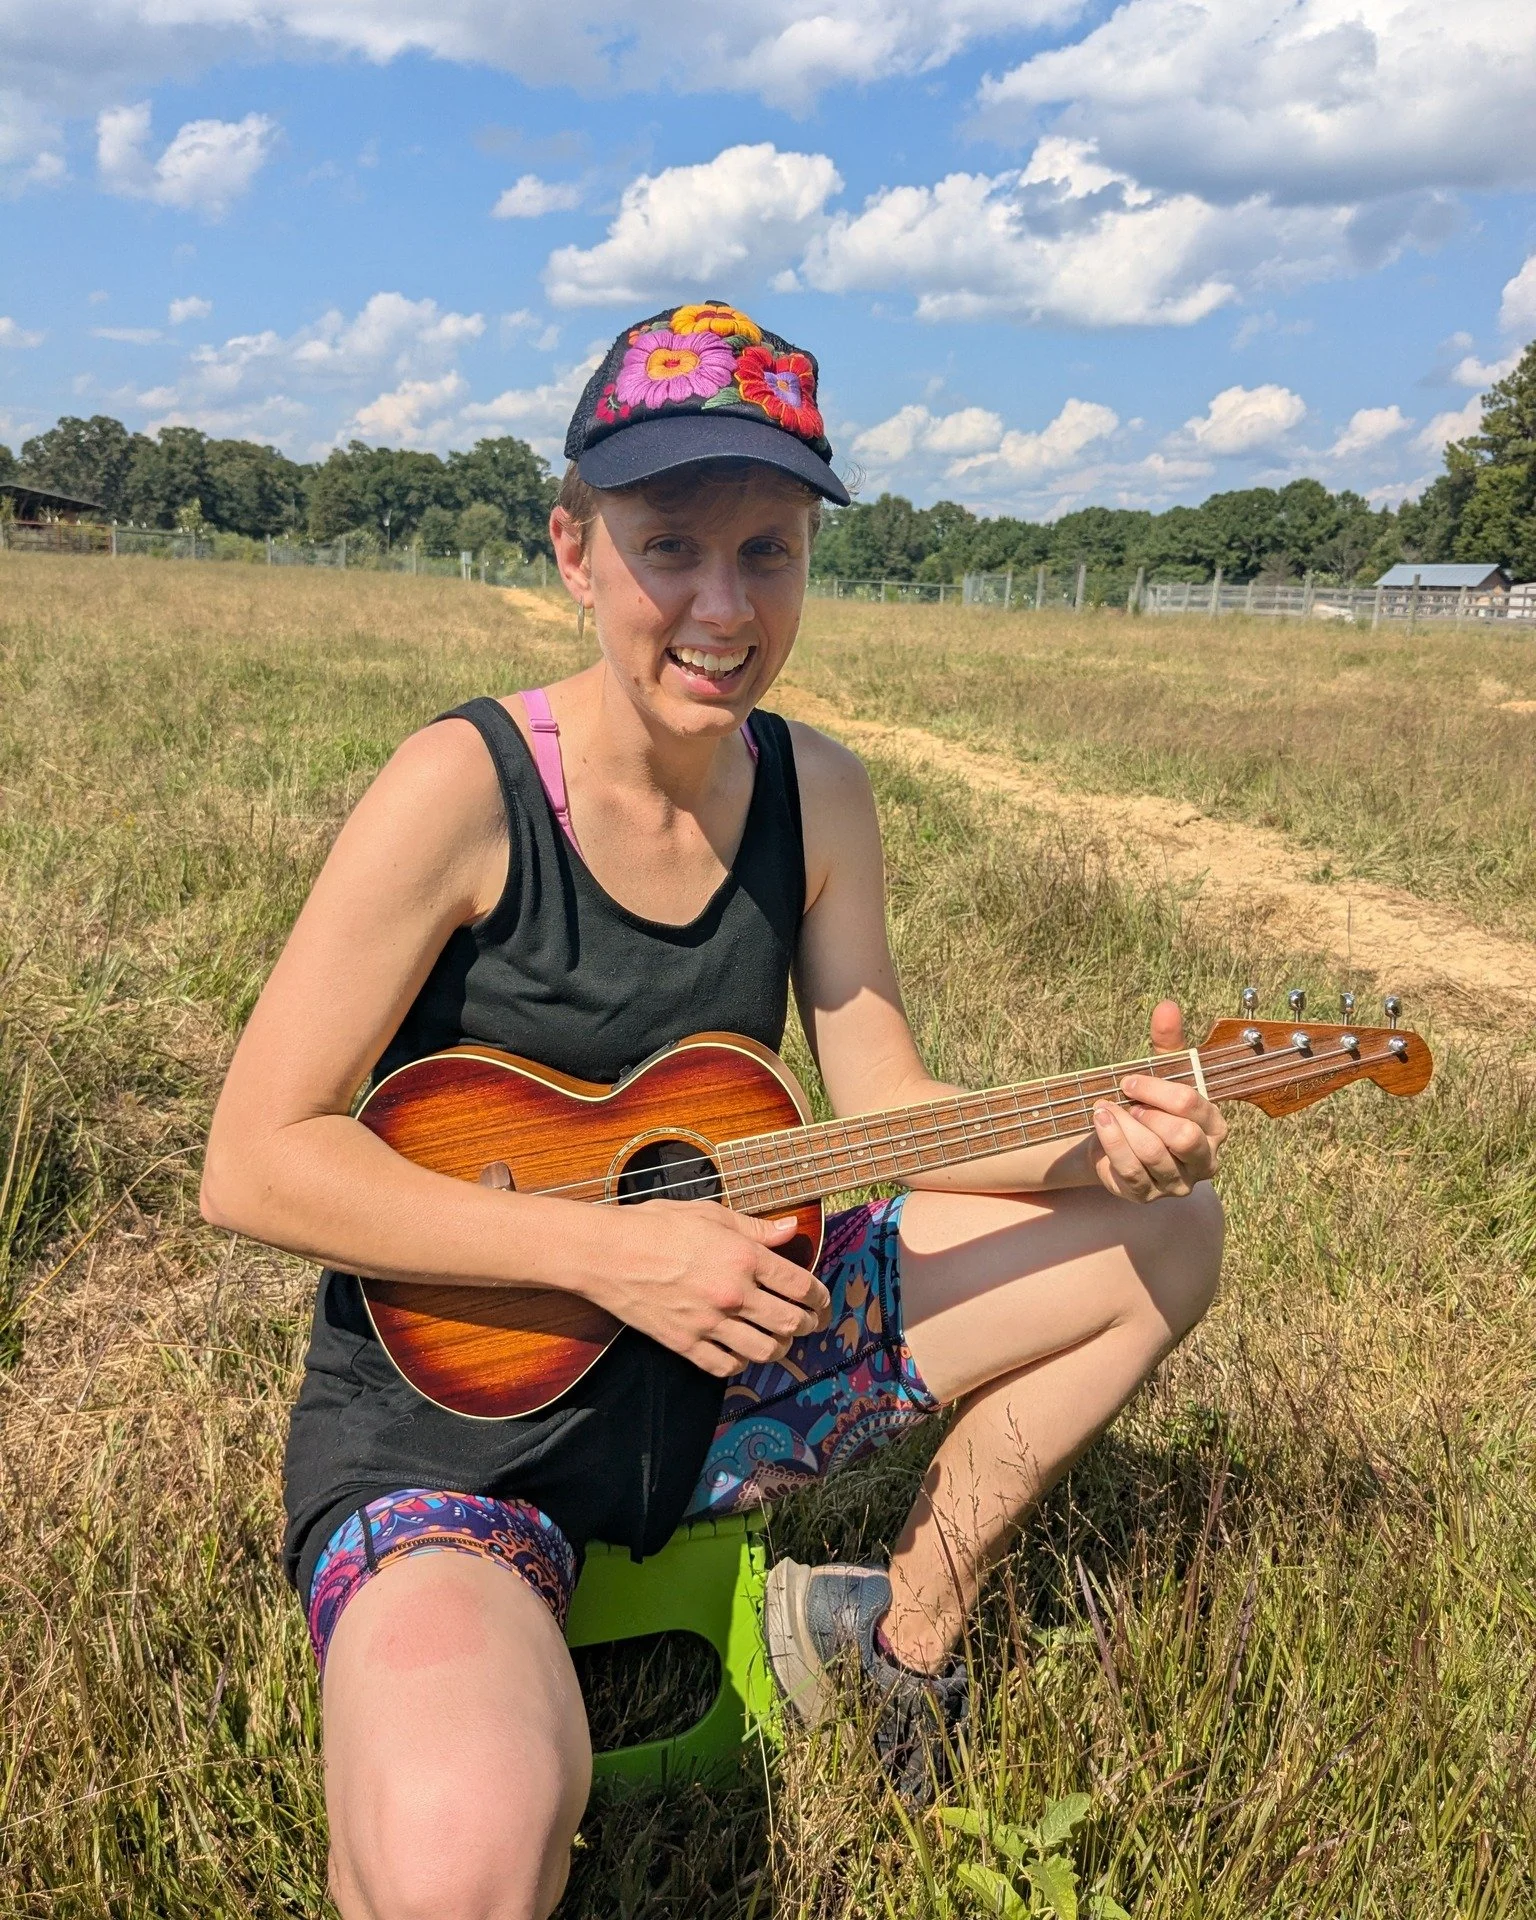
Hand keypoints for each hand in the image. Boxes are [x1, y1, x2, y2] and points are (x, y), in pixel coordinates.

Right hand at [591, 1201, 830, 1378]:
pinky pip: (727, 1366)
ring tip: (779, 1339)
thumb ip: (754, 1227)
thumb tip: (789, 1229)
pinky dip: (742, 1363)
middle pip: (791, 1323)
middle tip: (809, 1322)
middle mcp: (733, 1293)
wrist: (607, 1253)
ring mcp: (709, 1323)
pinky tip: (742, 1351)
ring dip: (779, 1347)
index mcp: (743, 1257)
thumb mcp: (709, 1214)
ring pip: (765, 1351)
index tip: (820, 1299)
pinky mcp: (686, 1344)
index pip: (800, 1285)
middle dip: (808, 1324)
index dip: (819, 1295)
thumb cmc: (655, 1226)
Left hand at [1090, 1000, 1226, 1202]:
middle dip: (1147, 1113)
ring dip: (1123, 1127)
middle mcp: (1204, 1160)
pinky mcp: (1147, 1196)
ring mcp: (1177, 1183)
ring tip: (1105, 1111)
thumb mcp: (1159, 1072)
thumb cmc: (1148, 1103)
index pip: (1191, 1105)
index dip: (1155, 1089)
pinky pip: (1130, 1173)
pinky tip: (1100, 1125)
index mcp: (1215, 1127)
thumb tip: (1166, 1006)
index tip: (1128, 1079)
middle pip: (1182, 1136)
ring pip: (1153, 1154)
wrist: (1117, 1140)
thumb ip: (1168, 1041)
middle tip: (1126, 1102)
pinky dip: (1111, 1144)